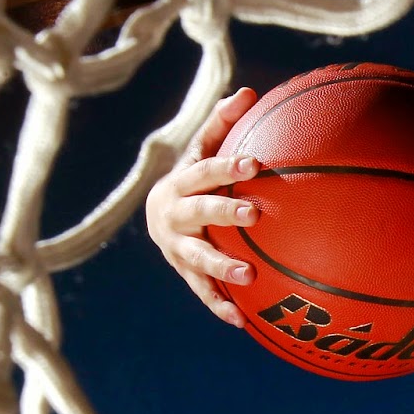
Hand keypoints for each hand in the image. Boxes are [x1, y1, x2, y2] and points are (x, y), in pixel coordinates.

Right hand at [144, 88, 260, 326]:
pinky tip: (243, 321)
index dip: (227, 168)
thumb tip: (248, 92)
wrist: (158, 218)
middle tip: (255, 215)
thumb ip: (222, 124)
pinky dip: (221, 306)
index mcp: (181, 183)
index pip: (205, 171)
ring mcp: (178, 249)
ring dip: (223, 267)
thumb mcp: (202, 150)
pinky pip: (203, 292)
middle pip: (199, 214)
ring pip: (198, 259)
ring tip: (250, 275)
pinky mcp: (186, 275)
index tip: (254, 164)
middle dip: (225, 214)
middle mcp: (175, 217)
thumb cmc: (194, 179)